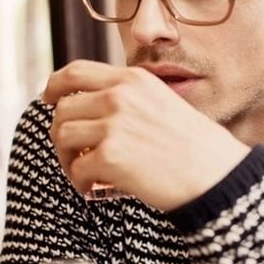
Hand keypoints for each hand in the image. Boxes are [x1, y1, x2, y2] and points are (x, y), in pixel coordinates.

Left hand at [42, 60, 249, 211]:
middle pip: (63, 109)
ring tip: (84, 175)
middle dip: (61, 134)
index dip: (54, 86)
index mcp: (132, 80)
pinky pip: (76, 170)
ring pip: (62, 136)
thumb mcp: (162, 103)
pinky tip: (95, 191)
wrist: (216, 174)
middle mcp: (119, 96)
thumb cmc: (195, 147)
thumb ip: (128, 100)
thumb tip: (89, 113)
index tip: (48, 100)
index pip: (75, 72)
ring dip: (67, 160)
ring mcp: (114, 125)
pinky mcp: (111, 157)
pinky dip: (80, 183)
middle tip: (72, 155)